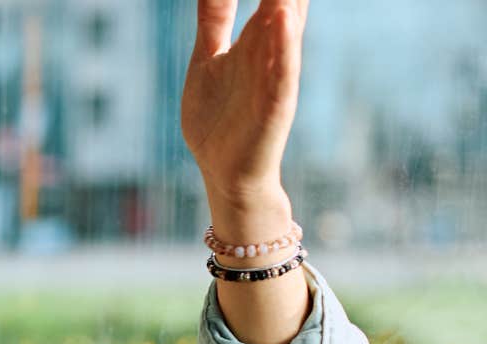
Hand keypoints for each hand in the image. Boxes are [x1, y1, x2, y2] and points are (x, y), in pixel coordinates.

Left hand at [180, 0, 306, 212]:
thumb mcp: (209, 58)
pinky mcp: (274, 105)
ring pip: (287, 26)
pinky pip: (281, 71)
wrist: (225, 173)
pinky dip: (282, 46)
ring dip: (288, 2)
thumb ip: (214, 20)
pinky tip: (282, 18)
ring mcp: (276, 76)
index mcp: (257, 36)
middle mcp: (271, 49)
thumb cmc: (219, 118)